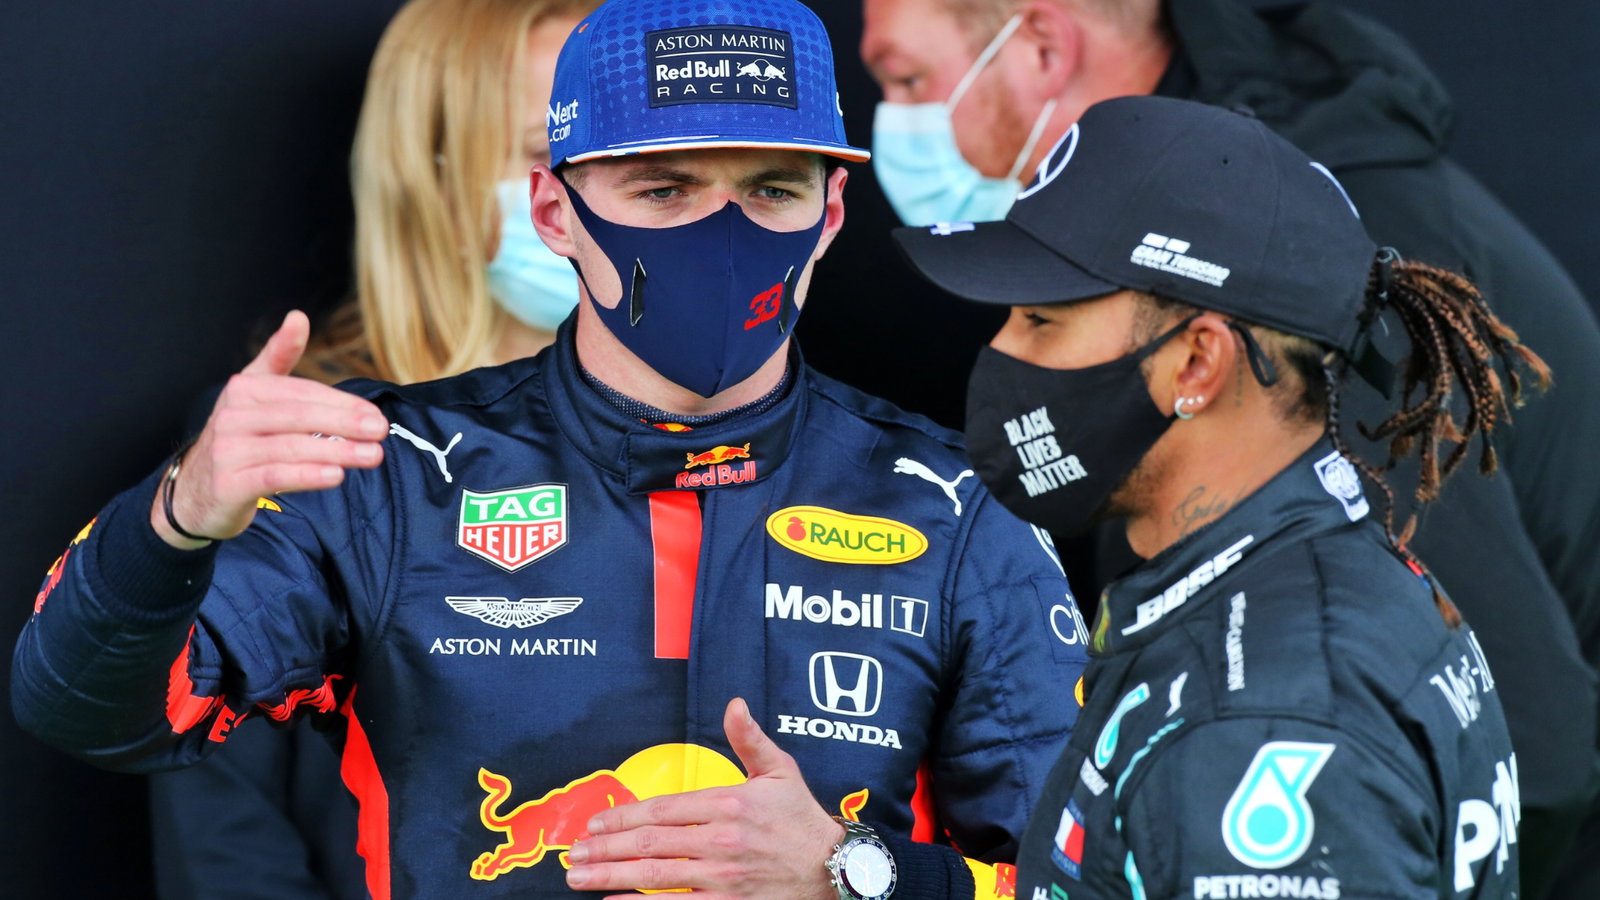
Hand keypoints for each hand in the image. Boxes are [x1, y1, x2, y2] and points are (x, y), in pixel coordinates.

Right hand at [148, 310, 388, 547]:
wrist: (195, 493)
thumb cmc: (240, 439)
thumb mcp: (254, 394)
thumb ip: (279, 357)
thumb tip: (298, 317)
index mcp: (244, 389)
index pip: (301, 392)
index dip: (341, 403)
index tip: (375, 415)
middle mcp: (231, 416)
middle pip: (298, 416)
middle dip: (344, 422)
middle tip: (381, 431)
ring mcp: (227, 450)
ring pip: (290, 446)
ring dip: (336, 451)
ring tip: (372, 455)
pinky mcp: (227, 485)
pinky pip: (274, 476)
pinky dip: (308, 475)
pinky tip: (336, 475)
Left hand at [564, 698, 845, 898]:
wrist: (834, 870)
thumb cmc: (802, 820)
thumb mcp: (781, 771)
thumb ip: (749, 739)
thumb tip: (734, 704)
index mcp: (728, 804)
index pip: (661, 810)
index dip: (622, 816)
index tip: (594, 822)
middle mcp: (720, 841)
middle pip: (648, 844)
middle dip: (603, 848)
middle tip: (572, 853)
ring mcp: (722, 877)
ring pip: (654, 876)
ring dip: (609, 876)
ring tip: (578, 876)